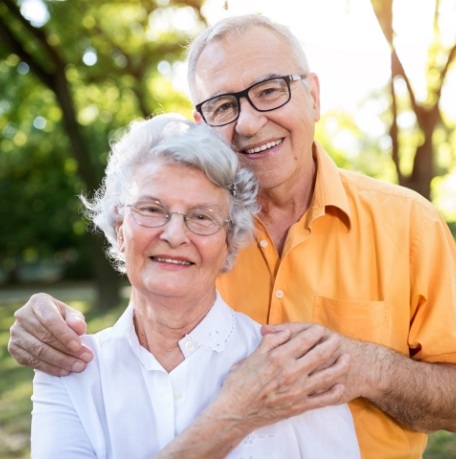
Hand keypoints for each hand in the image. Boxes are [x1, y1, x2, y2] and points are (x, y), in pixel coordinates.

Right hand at [8, 293, 92, 375]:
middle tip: (84, 359)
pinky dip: (50, 368)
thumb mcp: (72, 315)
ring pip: (38, 351)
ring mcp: (16, 332)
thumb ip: (76, 320)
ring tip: (78, 366)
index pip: (50, 320)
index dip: (65, 334)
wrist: (47, 327)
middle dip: (67, 351)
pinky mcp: (14, 348)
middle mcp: (23, 315)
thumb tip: (79, 328)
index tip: (79, 346)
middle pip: (45, 337)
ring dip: (60, 361)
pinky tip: (64, 371)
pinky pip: (32, 361)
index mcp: (38, 302)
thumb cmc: (62, 318)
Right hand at [215, 323, 350, 429]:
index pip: (304, 340)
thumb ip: (271, 341)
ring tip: (347, 359)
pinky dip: (333, 392)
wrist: (236, 411)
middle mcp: (291, 372)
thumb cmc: (240, 382)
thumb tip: (286, 332)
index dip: (315, 332)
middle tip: (337, 339)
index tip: (321, 329)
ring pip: (326, 376)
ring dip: (339, 366)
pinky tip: (340, 385)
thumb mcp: (252, 355)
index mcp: (279, 357)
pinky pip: (322, 399)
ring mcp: (297, 391)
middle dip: (331, 345)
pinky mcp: (299, 406)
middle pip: (319, 355)